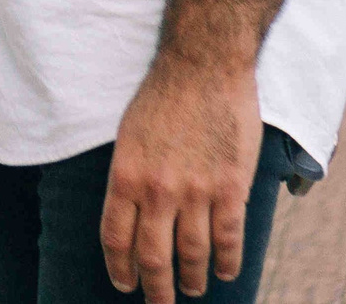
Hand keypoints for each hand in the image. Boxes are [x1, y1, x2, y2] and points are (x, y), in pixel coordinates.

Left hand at [99, 56, 259, 301]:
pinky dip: (228, 262)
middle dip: (155, 289)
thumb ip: (130, 177)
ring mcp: (195, 191)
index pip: (116, 239)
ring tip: (194, 289)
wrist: (204, 65)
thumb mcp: (128, 135)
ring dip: (192, 279)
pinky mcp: (230, 187)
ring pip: (192, 255)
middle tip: (159, 303)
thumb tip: (130, 214)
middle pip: (153, 257)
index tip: (125, 283)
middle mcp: (157, 190)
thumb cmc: (162, 95)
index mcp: (125, 176)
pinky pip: (228, 239)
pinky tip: (227, 272)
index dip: (121, 268)